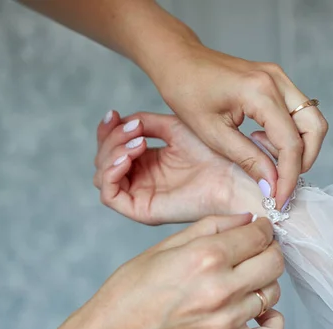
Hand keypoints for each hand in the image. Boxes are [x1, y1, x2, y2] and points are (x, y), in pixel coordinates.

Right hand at [3, 214, 283, 328]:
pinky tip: (258, 312)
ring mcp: (226, 320)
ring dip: (264, 282)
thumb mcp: (165, 246)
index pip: (259, 236)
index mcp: (205, 257)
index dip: (262, 228)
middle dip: (268, 250)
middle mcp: (221, 288)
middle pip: (274, 262)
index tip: (258, 228)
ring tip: (245, 280)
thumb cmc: (130, 290)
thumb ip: (211, 226)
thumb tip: (246, 218)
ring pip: (273, 292)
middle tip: (255, 250)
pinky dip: (273, 322)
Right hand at [93, 111, 241, 223]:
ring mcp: (140, 196)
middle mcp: (140, 180)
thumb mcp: (174, 128)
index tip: (113, 114)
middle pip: (102, 160)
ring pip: (102, 176)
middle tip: (134, 131)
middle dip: (111, 140)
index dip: (107, 130)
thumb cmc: (212, 154)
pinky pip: (109, 196)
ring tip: (137, 143)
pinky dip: (111, 173)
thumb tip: (121, 121)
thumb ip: (145, 122)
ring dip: (112, 153)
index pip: (111, 147)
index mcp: (147, 162)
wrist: (231, 177)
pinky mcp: (142, 210)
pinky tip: (128, 158)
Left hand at [142, 43, 328, 207]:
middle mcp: (277, 81)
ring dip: (299, 148)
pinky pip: (298, 112)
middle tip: (281, 183)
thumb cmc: (186, 91)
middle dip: (303, 161)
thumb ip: (248, 159)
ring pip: (311, 120)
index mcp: (260, 92)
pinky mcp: (276, 80)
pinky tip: (263, 142)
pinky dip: (290, 134)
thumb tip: (272, 186)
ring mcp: (279, 78)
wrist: (179, 60)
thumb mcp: (213, 134)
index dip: (289, 176)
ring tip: (268, 160)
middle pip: (314, 128)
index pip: (291, 142)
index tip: (280, 200)